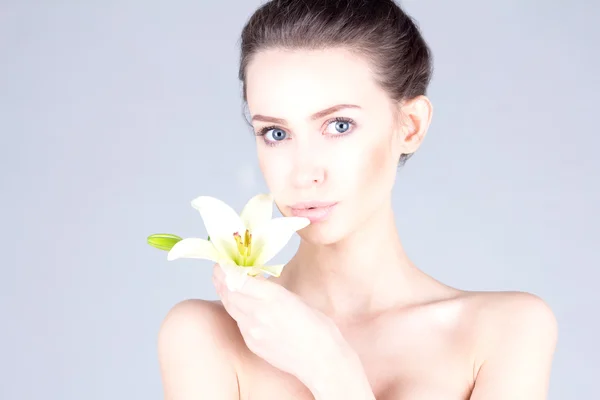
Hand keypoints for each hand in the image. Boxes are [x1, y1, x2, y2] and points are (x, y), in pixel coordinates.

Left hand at [211, 263, 356, 390]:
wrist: (320, 360)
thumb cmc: (317, 327)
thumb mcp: (295, 299)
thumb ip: (272, 290)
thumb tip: (256, 281)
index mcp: (273, 297)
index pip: (237, 279)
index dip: (226, 270)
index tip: (222, 263)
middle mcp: (258, 313)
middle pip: (229, 292)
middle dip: (221, 279)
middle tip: (218, 270)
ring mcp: (253, 330)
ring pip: (230, 308)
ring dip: (226, 294)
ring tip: (224, 284)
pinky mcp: (252, 343)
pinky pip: (239, 323)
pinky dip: (236, 310)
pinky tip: (241, 305)